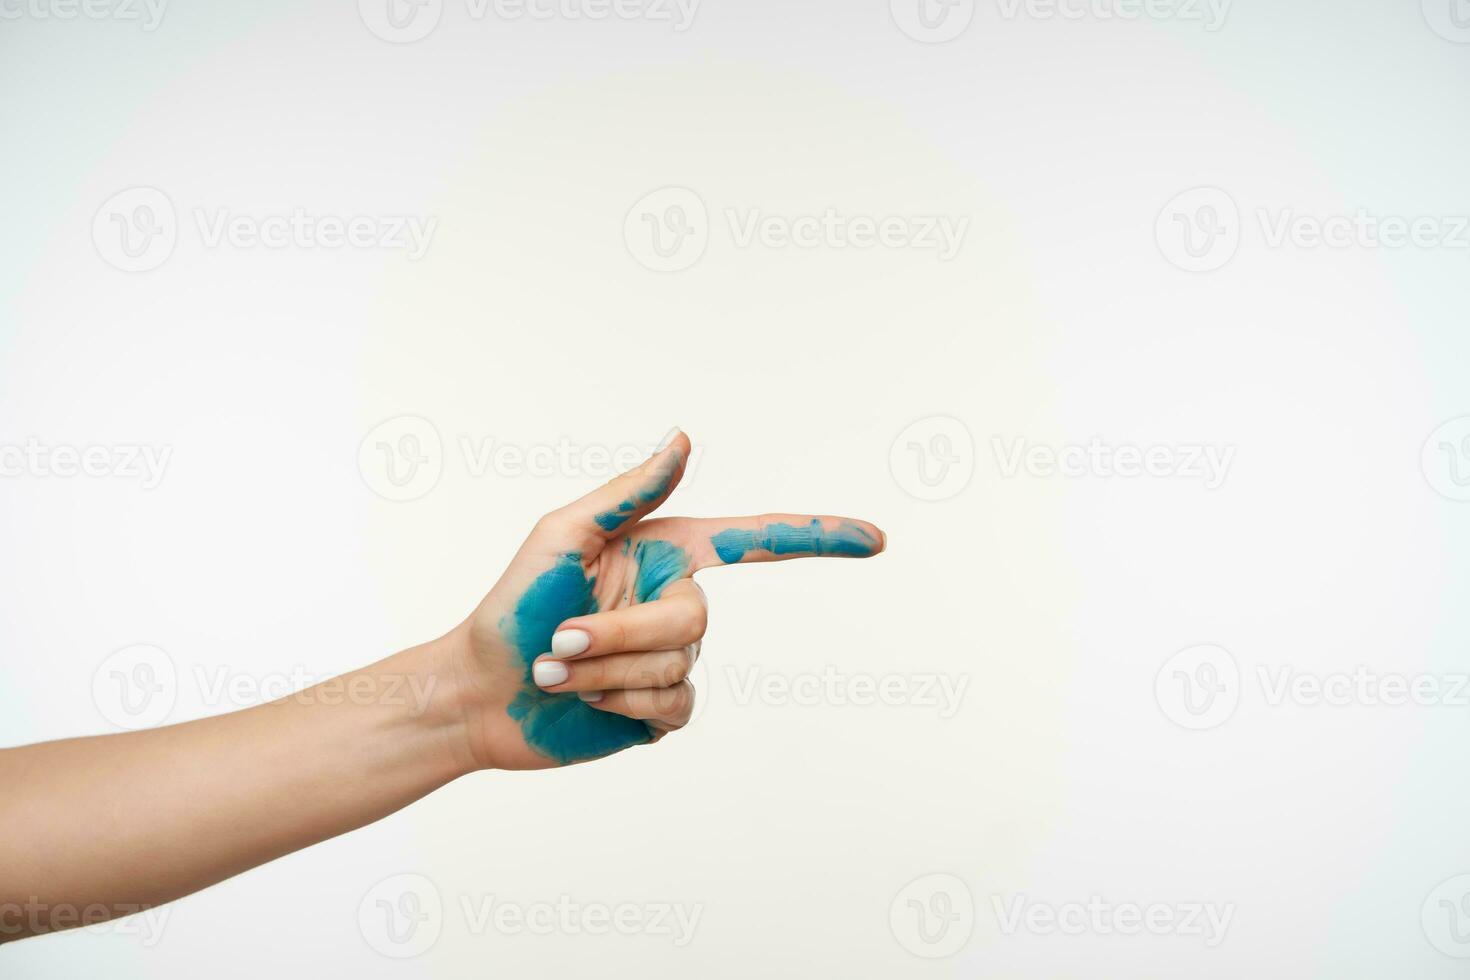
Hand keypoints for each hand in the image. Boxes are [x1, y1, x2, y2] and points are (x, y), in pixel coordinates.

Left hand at [453, 430, 884, 769]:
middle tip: (558, 642)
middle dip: (620, 635)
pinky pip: (676, 707)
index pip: (754, 540)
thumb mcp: (561, 534)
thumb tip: (684, 437)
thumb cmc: (511, 604)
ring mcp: (672, 659)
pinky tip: (588, 699)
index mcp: (663, 553)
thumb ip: (629, 493)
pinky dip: (623, 704)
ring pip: (681, 666)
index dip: (816, 536)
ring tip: (556, 668)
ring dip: (607, 670)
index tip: (876, 539)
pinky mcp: (660, 710)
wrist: (478, 694)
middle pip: (695, 619)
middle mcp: (676, 602)